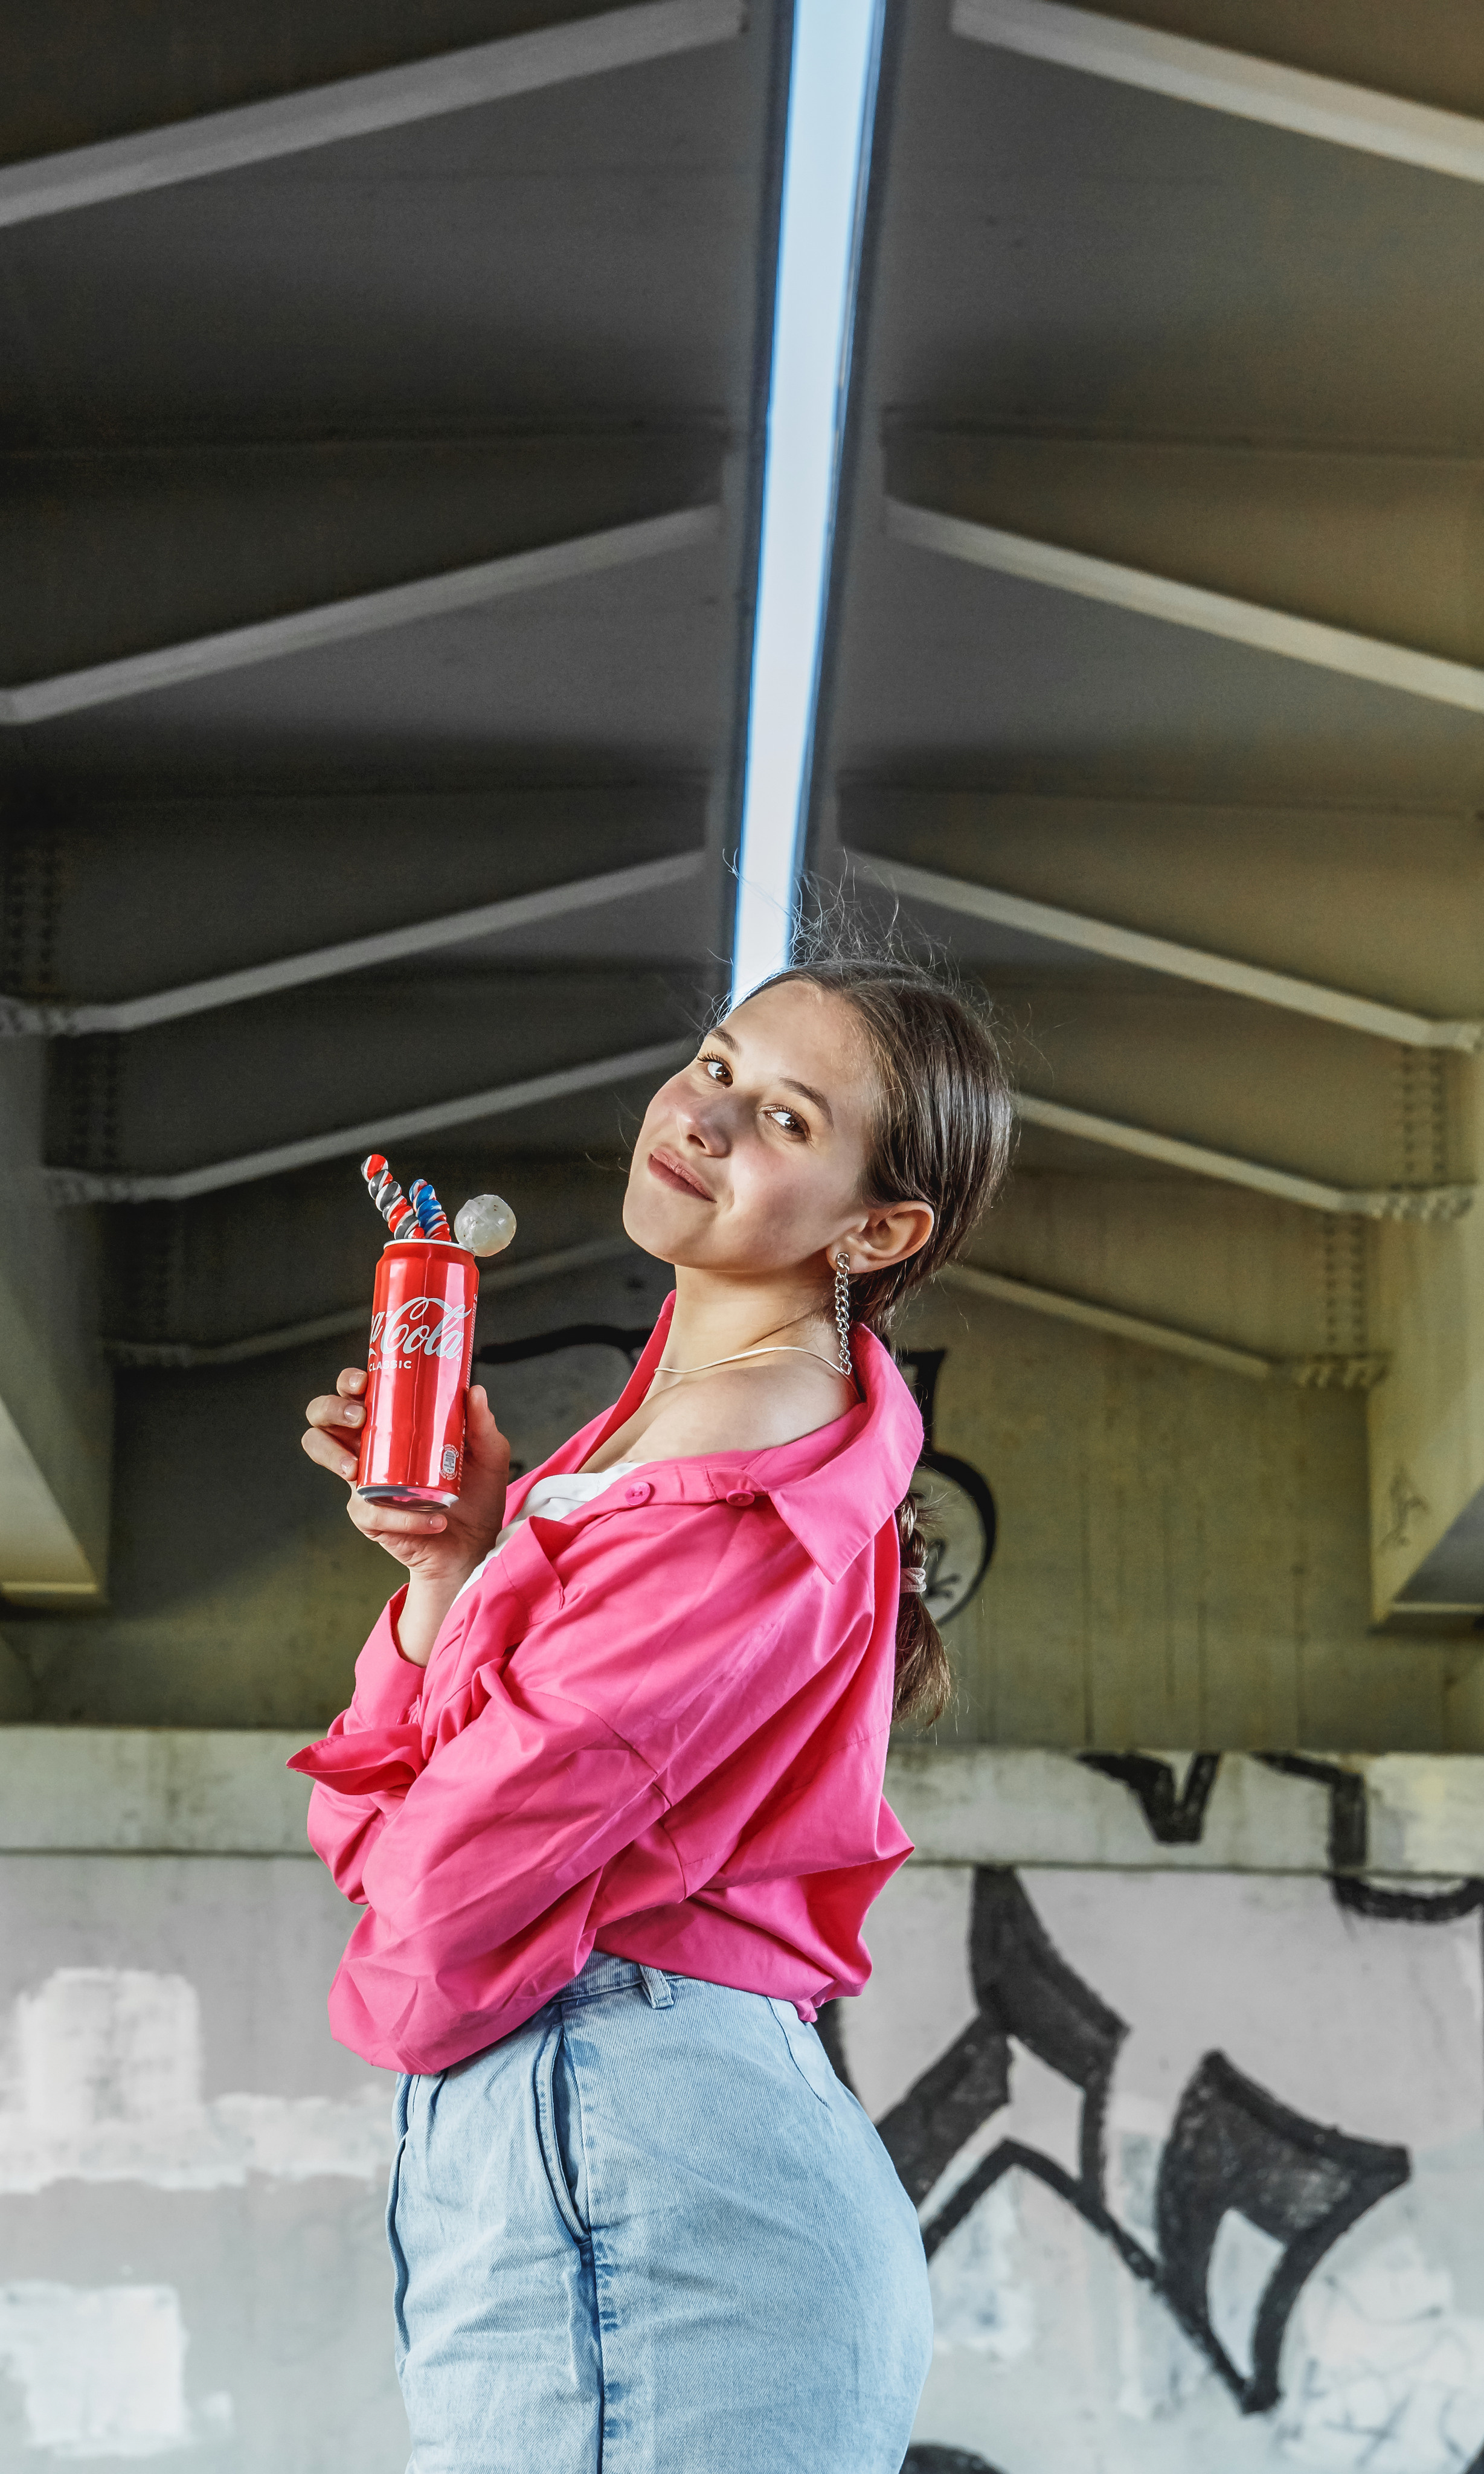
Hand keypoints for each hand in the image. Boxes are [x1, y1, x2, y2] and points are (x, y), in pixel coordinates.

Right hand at [301, 1369, 510, 1662]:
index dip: (349, 1381)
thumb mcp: (489, 1455)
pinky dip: (403, 1517)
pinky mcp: (366, 1513)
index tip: (363, 1381)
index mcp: (394, 1421)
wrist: (473, 1546)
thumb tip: (474, 1391)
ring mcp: (362, 1478)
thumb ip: (481, 1424)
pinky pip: (369, 1509)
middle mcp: (371, 1444)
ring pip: (320, 1451)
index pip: (357, 1390)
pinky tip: (433, 1520)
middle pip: (323, 1415)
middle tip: (358, 1417)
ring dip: (333, 1454)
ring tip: (356, 1468)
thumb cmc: (476, 1495)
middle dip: (330, 1409)